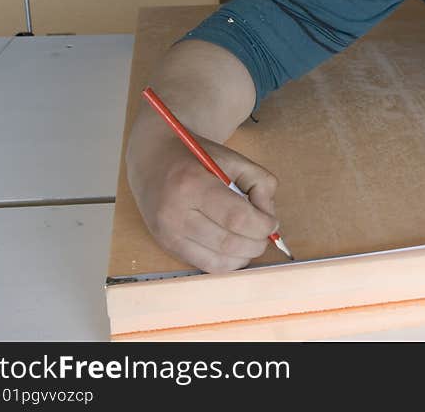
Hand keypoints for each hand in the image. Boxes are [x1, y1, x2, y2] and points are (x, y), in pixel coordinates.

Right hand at [126, 129, 279, 272]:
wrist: (153, 160)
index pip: (237, 218)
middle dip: (256, 242)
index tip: (271, 222)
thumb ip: (261, 184)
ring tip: (249, 238)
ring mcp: (168, 233)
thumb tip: (269, 218)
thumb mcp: (234, 159)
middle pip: (229, 243)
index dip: (262, 225)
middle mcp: (174, 213)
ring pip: (219, 260)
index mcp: (191, 184)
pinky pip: (206, 265)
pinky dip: (228, 261)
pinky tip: (234, 246)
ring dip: (244, 254)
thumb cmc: (197, 159)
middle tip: (264, 232)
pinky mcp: (166, 246)